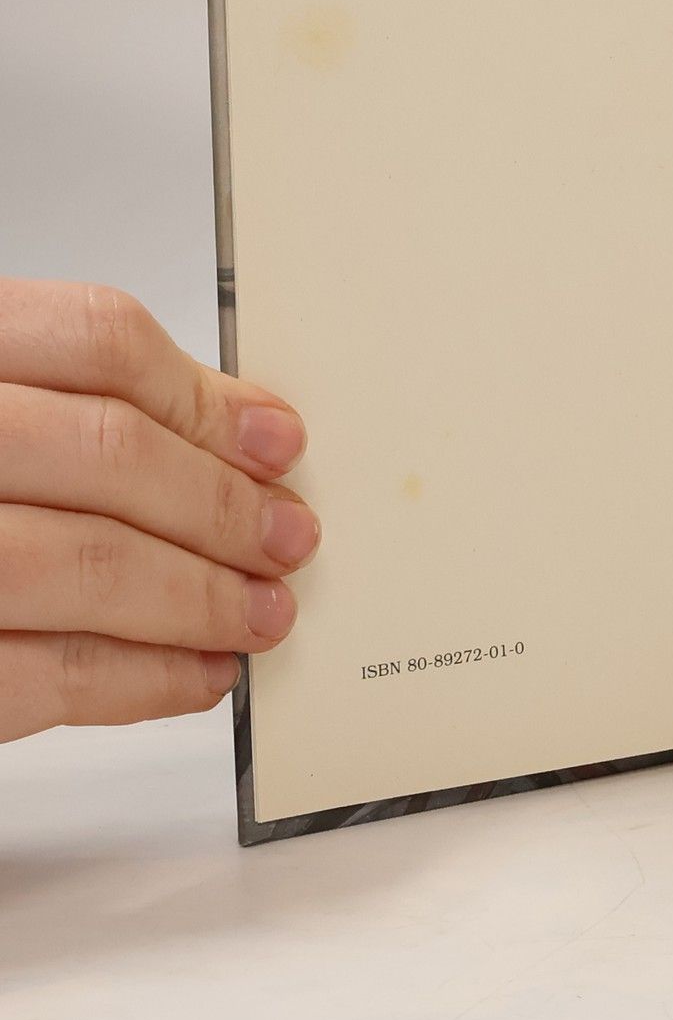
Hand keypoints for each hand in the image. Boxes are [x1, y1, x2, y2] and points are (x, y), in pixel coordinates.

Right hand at [0, 278, 316, 740]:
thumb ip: (79, 401)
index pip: (95, 339)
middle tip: (288, 539)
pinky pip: (37, 674)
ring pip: (80, 563)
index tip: (277, 443)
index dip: (204, 397)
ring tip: (259, 615)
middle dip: (218, 505)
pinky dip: (137, 680)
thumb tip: (243, 431)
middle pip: (105, 451)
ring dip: (195, 598)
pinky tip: (194, 674)